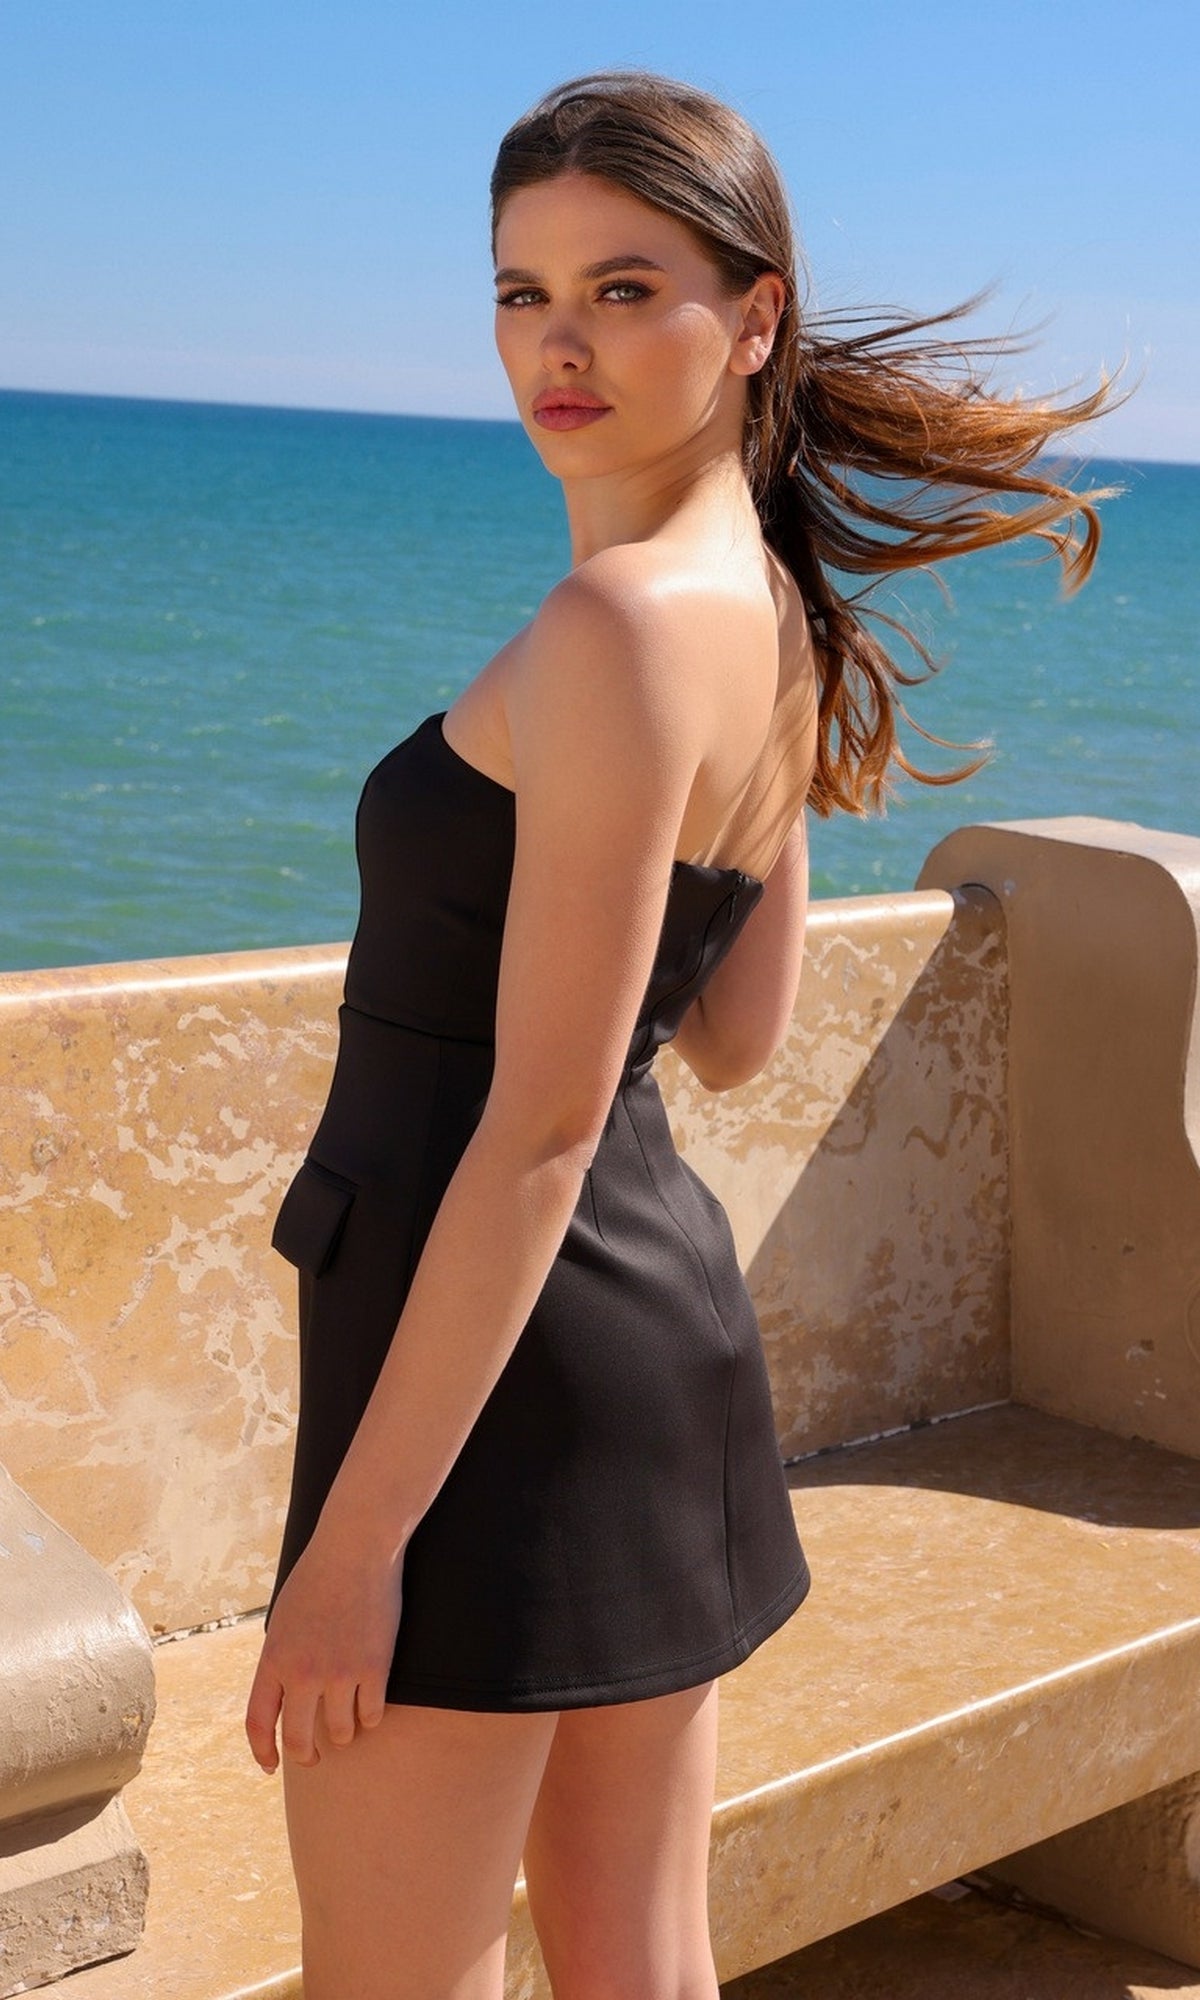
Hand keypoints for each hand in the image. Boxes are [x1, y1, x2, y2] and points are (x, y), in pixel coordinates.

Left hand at [244, 1528, 404, 1772]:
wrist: (355, 1548)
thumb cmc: (318, 1578)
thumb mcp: (283, 1620)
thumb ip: (282, 1660)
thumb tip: (286, 1700)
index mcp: (274, 1659)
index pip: (258, 1723)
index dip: (263, 1752)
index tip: (271, 1765)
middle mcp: (303, 1673)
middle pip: (300, 1740)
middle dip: (308, 1757)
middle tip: (315, 1758)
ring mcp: (340, 1672)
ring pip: (342, 1732)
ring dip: (345, 1732)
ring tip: (347, 1720)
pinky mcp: (374, 1667)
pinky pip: (372, 1714)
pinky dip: (370, 1715)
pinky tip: (370, 1703)